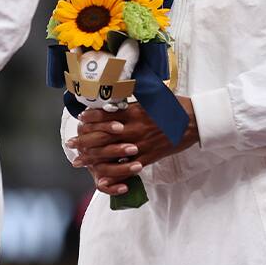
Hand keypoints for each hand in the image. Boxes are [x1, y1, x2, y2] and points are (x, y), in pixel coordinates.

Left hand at [66, 99, 198, 194]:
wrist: (195, 122)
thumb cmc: (175, 106)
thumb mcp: (153, 96)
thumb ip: (136, 97)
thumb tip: (123, 88)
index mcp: (135, 112)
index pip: (106, 116)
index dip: (90, 118)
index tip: (80, 119)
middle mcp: (134, 130)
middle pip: (103, 137)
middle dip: (84, 141)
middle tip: (70, 144)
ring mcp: (141, 145)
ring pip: (111, 154)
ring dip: (92, 158)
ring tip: (79, 160)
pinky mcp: (148, 158)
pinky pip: (128, 168)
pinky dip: (113, 173)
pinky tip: (102, 176)